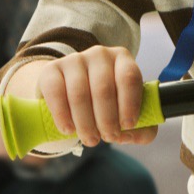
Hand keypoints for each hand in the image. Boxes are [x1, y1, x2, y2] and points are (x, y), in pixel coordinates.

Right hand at [37, 46, 157, 148]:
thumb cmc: (107, 106)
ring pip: (79, 93)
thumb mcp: (128, 115)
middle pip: (103, 88)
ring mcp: (74, 60)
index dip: (129, 103)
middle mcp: (99, 54)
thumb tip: (129, 135)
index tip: (127, 126)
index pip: (129, 77)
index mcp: (123, 60)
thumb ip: (142, 129)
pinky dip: (63, 115)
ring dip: (86, 122)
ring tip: (90, 139)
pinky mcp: (51, 70)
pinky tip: (68, 129)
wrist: (71, 95)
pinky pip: (56, 92)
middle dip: (107, 119)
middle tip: (108, 138)